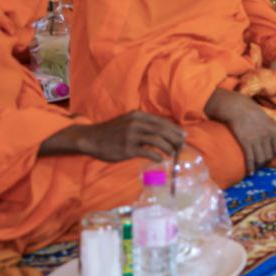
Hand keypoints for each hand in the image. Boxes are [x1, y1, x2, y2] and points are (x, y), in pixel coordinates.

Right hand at [41, 111, 184, 162]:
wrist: (91, 138)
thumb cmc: (112, 132)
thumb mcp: (128, 122)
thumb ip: (144, 125)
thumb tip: (163, 133)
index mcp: (138, 116)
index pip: (162, 122)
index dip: (174, 129)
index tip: (183, 136)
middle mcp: (136, 123)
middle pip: (162, 130)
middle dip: (175, 138)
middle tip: (182, 146)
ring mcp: (131, 135)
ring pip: (157, 140)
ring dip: (168, 147)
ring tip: (173, 153)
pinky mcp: (127, 148)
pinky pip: (147, 151)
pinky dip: (156, 155)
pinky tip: (160, 159)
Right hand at [205, 89, 275, 173]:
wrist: (237, 107)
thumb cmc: (250, 111)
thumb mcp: (266, 119)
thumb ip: (270, 130)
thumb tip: (270, 141)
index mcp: (273, 130)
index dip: (273, 156)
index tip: (267, 157)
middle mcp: (267, 136)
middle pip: (269, 156)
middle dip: (265, 163)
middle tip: (260, 165)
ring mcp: (257, 140)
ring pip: (261, 159)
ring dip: (258, 167)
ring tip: (255, 169)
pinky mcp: (246, 143)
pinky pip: (250, 159)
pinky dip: (250, 167)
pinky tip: (249, 172)